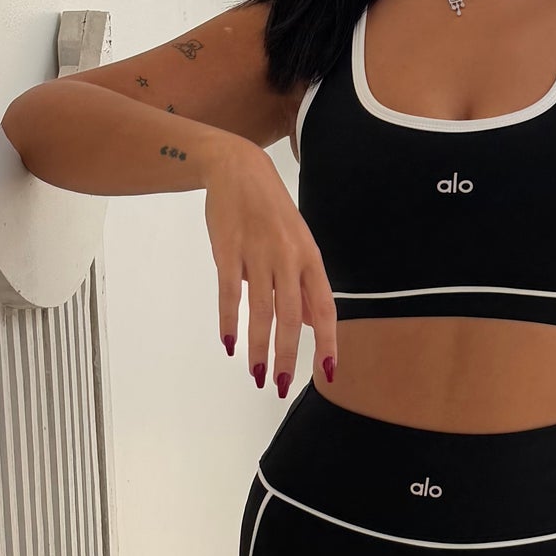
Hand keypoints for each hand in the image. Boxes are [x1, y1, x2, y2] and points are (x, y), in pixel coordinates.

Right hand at [203, 137, 337, 396]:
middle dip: (288, 356)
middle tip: (281, 386)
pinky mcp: (228, 250)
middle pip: (292, 317)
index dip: (327, 342)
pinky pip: (230, 293)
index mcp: (310, 258)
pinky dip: (230, 321)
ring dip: (259, 347)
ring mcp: (258, 254)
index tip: (327, 373)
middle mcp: (288, 258)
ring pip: (261, 311)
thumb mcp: (297, 243)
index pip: (324, 308)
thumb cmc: (271, 211)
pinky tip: (229, 343)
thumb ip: (303, 283)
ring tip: (257, 375)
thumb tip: (311, 325)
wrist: (238, 169)